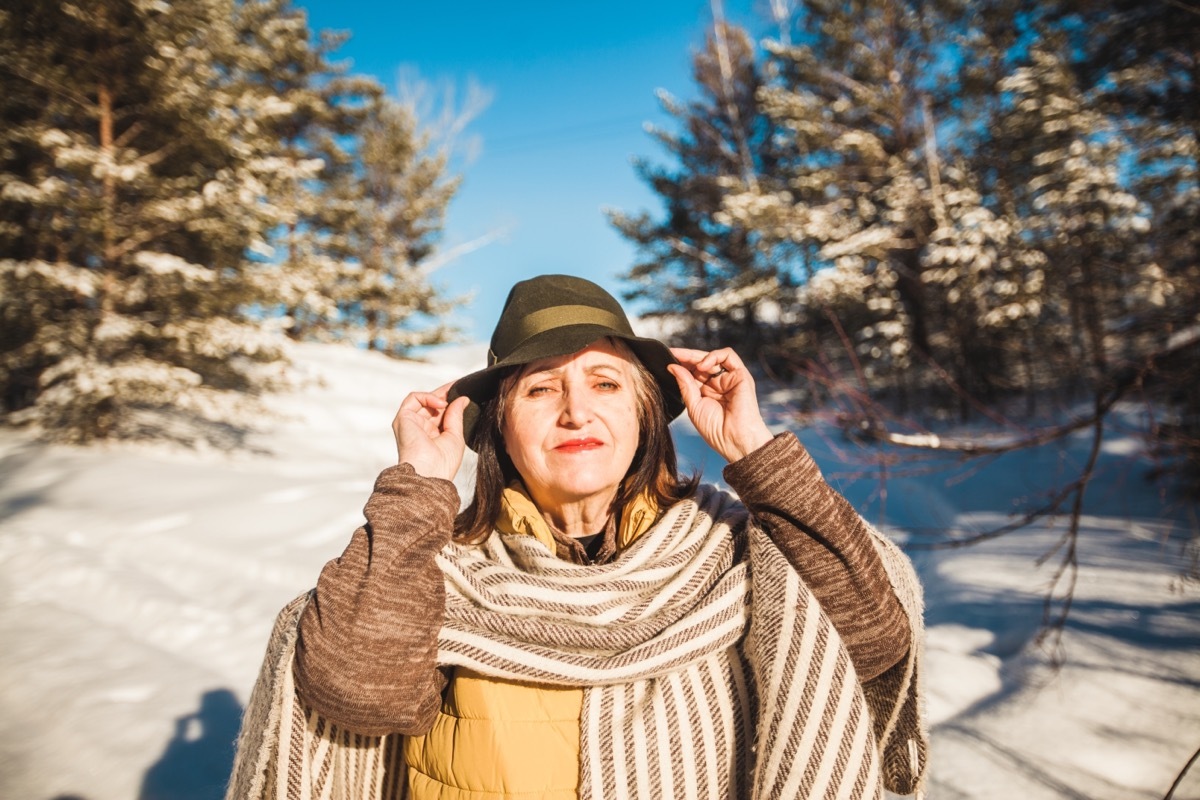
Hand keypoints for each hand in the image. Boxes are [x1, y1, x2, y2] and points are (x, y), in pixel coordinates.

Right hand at [391, 382, 468, 480]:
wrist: (430, 473)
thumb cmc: (443, 463)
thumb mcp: (455, 436)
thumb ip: (456, 415)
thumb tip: (462, 399)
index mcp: (431, 434)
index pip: (440, 412)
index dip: (450, 400)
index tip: (464, 391)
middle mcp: (419, 427)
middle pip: (432, 404)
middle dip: (446, 394)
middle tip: (460, 386)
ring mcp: (410, 423)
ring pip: (423, 400)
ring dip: (438, 395)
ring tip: (452, 395)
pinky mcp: (402, 419)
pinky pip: (413, 398)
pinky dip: (427, 397)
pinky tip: (441, 404)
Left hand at [668, 347, 773, 463]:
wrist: (734, 440)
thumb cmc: (715, 429)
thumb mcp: (693, 405)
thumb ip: (685, 384)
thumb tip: (672, 366)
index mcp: (706, 391)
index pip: (692, 372)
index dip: (681, 365)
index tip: (665, 360)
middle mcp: (719, 383)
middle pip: (701, 363)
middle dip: (686, 357)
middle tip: (672, 354)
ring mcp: (730, 378)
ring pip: (713, 357)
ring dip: (697, 357)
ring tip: (685, 361)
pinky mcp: (741, 375)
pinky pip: (728, 356)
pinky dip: (713, 356)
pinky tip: (702, 366)